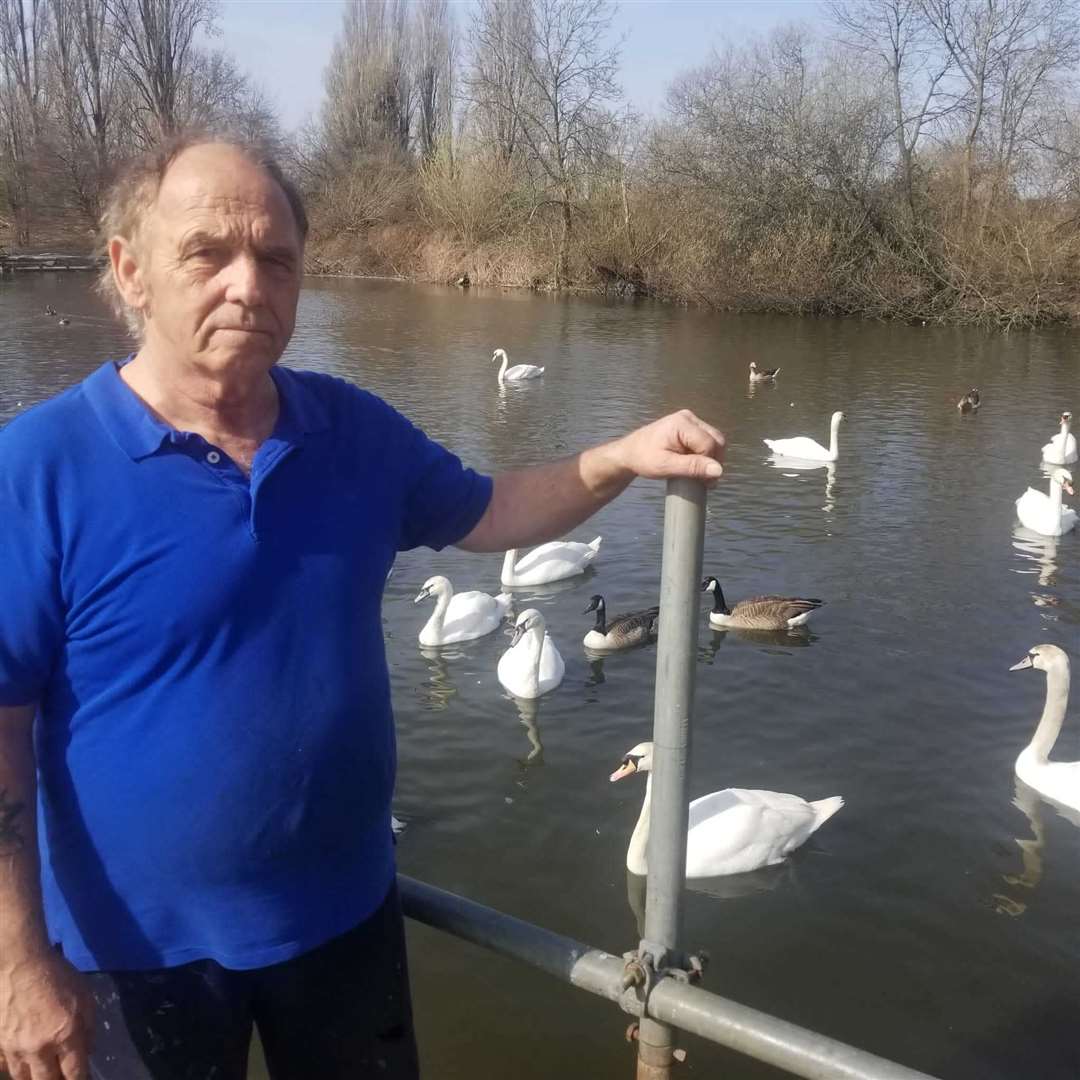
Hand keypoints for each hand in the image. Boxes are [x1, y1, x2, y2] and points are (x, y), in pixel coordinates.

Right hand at [0, 951, 92, 1079]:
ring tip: (42, 1071)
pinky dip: (13, 1067)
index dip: (79, 1079)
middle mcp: (38, 1048)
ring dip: (35, 1076)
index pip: (74, 1073)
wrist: (18, 964)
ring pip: (24, 1078)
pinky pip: (4, 1067)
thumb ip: (89, 1027)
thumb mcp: (85, 996)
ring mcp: (14, 1049)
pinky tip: (20, 1061)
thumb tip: (88, 1052)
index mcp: (65, 1035)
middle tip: (61, 1075)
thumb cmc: (57, 976)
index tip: (81, 1079)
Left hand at [611, 410, 725, 483]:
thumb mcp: (666, 466)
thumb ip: (692, 467)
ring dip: (711, 459)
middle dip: (713, 461)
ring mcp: (690, 421)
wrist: (629, 453)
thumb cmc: (643, 459)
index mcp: (682, 423)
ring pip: (715, 441)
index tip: (704, 482)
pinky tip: (696, 466)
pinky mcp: (690, 428)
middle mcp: (689, 418)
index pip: (709, 443)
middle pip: (716, 440)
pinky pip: (707, 441)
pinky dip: (706, 456)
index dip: (710, 464)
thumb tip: (718, 470)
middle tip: (705, 481)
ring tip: (700, 475)